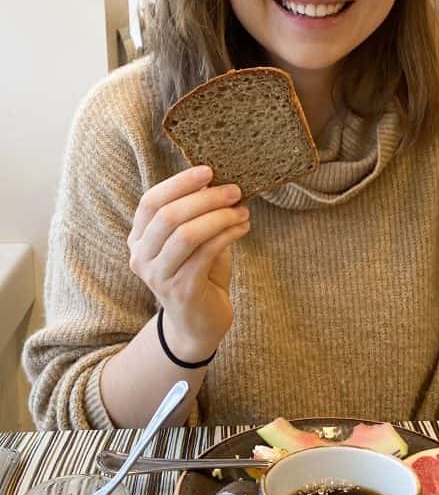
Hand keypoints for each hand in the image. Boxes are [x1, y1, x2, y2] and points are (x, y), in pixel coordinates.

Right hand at [128, 166, 249, 360]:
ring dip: (219, 216)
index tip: (208, 171)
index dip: (179, 183)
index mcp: (139, 239)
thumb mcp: (193, 240)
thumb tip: (219, 181)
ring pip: (186, 234)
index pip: (151, 202)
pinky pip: (206, 252)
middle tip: (234, 190)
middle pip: (168, 216)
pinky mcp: (181, 289)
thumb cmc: (199, 273)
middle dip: (205, 198)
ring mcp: (158, 275)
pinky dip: (228, 234)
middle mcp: (141, 257)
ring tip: (242, 210)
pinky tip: (243, 227)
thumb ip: (197, 214)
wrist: (199, 323)